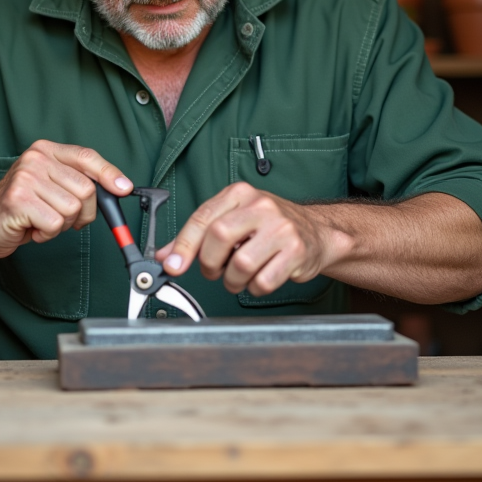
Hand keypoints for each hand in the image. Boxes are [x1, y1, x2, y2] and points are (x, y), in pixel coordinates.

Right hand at [0, 140, 130, 258]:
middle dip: (82, 212)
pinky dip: (47, 234)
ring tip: (41, 220)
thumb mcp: (53, 186)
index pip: (86, 157)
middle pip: (86, 189)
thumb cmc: (23, 207)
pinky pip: (54, 224)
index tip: (124, 189)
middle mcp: (35, 159)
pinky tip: (32, 228)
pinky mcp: (17, 201)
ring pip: (72, 209)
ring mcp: (25, 178)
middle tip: (62, 218)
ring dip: (61, 225)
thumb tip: (120, 187)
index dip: (109, 174)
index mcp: (46, 150)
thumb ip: (80, 181)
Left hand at [155, 182, 336, 295]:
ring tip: (238, 277)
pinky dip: (254, 288)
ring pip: (241, 264)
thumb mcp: (233, 220)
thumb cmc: (268, 227)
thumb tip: (165, 256)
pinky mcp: (297, 251)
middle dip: (210, 264)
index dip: (183, 245)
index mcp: (240, 194)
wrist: (316, 232)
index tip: (172, 266)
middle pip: (219, 237)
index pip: (203, 218)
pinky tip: (259, 278)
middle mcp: (261, 206)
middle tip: (215, 271)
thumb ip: (198, 237)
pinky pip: (263, 281)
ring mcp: (281, 228)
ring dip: (233, 280)